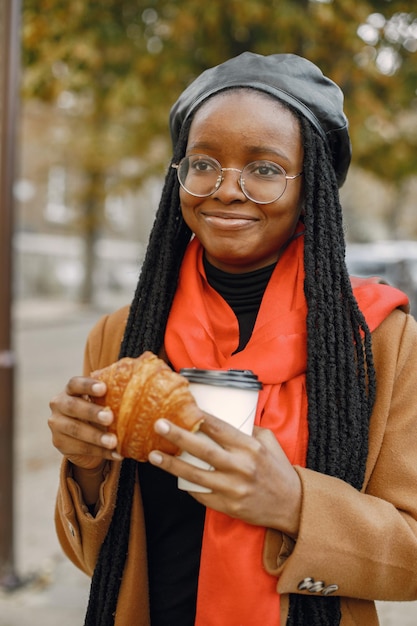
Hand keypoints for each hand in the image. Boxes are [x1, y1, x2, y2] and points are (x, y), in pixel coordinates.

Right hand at [48, 376, 121, 469]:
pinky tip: (116, 454)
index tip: (104, 388)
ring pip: (75, 430)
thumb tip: (141, 379)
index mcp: (70, 390)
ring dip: (96, 437)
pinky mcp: (60, 443)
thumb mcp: (103, 400)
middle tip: (110, 418)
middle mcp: (59, 404)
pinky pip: (81, 448)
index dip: (88, 385)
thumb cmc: (99, 410)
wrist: (85, 436)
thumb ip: (114, 393)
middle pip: (73, 406)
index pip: (75, 383)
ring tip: (114, 442)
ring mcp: (57, 425)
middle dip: (92, 412)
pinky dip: (101, 452)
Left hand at [148, 413, 301, 536]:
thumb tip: (222, 416)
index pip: (220, 428)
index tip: (181, 406)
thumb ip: (247, 429)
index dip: (199, 416)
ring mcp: (233, 489)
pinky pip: (201, 494)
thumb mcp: (269, 442)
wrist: (292, 505)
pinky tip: (172, 475)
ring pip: (196, 475)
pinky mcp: (228, 506)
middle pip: (203, 450)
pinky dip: (186, 485)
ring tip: (153, 454)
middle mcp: (241, 467)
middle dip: (178, 436)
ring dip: (172, 464)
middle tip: (158, 424)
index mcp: (250, 447)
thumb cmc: (278, 469)